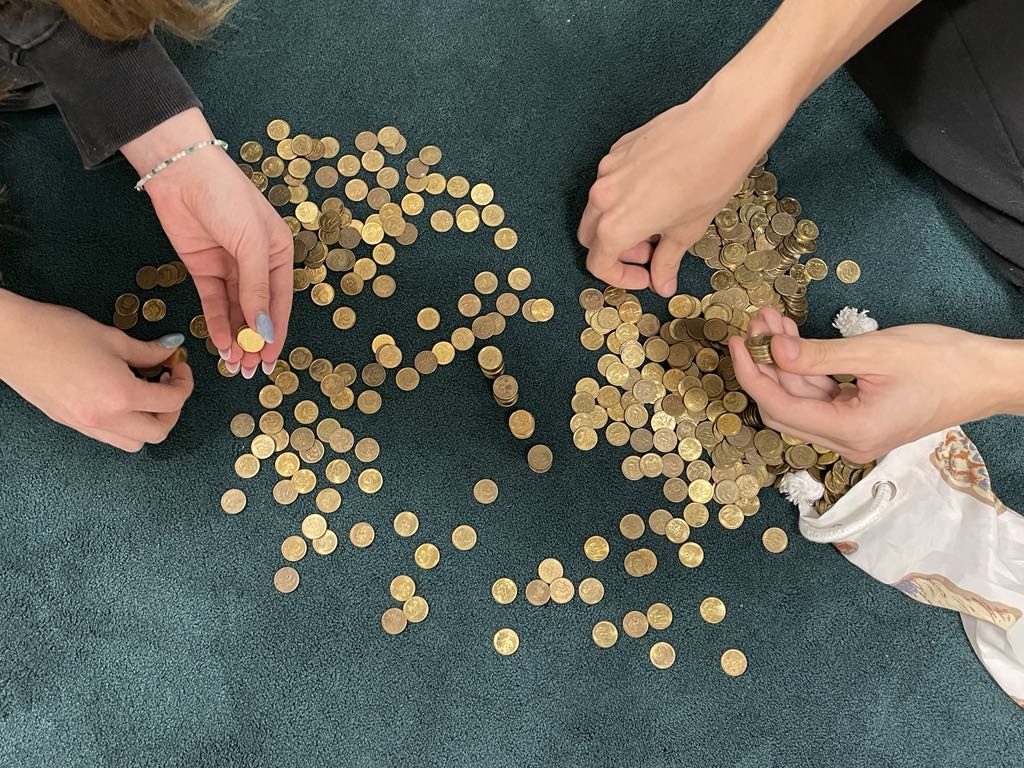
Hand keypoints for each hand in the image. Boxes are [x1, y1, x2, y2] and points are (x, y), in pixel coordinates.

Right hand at [0, 291, 193, 451]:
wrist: (9, 339)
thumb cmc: (56, 332)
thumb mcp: (112, 337)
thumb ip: (147, 351)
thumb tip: (170, 351)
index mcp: (120, 396)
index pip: (172, 403)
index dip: (185, 383)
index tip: (179, 366)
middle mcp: (105, 418)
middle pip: (158, 433)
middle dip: (172, 410)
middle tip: (169, 384)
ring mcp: (86, 426)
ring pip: (134, 443)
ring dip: (149, 423)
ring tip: (145, 393)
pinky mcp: (71, 424)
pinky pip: (109, 437)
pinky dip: (125, 424)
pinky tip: (121, 397)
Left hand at [122, 109, 293, 377]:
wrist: (182, 173)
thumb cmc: (228, 198)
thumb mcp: (250, 244)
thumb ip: (257, 290)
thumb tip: (264, 330)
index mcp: (279, 255)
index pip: (280, 303)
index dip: (275, 334)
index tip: (269, 361)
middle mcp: (258, 264)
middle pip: (258, 312)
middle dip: (254, 342)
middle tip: (248, 370)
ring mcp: (230, 268)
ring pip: (236, 312)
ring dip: (236, 338)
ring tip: (233, 364)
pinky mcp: (204, 269)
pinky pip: (214, 303)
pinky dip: (217, 323)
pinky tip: (220, 343)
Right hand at [578, 76, 786, 296]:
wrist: (723, 125)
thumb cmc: (710, 177)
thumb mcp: (687, 231)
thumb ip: (666, 261)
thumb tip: (661, 284)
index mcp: (616, 224)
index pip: (599, 263)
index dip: (620, 278)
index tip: (643, 277)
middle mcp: (602, 196)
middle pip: (591, 237)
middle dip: (616, 251)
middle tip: (650, 251)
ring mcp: (608, 169)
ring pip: (599, 208)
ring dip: (619, 223)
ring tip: (656, 219)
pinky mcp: (619, 148)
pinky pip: (611, 181)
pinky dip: (625, 196)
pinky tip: (657, 191)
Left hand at [728, 307, 1023, 462]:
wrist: (989, 376)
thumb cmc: (943, 362)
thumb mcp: (874, 351)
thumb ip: (817, 355)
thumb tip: (772, 350)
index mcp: (850, 432)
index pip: (779, 406)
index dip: (751, 373)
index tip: (738, 341)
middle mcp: (847, 442)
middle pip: (783, 408)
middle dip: (765, 365)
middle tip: (756, 324)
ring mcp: (854, 434)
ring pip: (800, 400)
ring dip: (784, 362)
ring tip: (773, 321)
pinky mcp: (861, 420)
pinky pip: (820, 397)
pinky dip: (805, 368)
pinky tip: (793, 337)